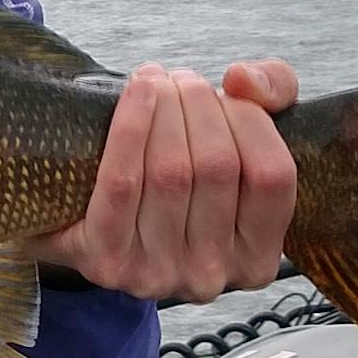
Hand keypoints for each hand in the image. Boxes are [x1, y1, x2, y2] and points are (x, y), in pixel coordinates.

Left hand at [37, 59, 298, 301]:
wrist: (84, 220)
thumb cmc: (176, 173)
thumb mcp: (239, 137)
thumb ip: (273, 92)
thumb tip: (245, 81)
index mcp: (257, 259)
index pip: (273, 177)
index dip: (252, 120)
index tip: (226, 88)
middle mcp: (212, 276)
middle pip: (217, 168)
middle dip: (200, 106)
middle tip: (181, 81)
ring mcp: (159, 275)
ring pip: (170, 172)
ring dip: (164, 110)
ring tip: (156, 81)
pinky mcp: (107, 261)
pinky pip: (122, 183)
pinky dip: (130, 128)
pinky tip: (137, 92)